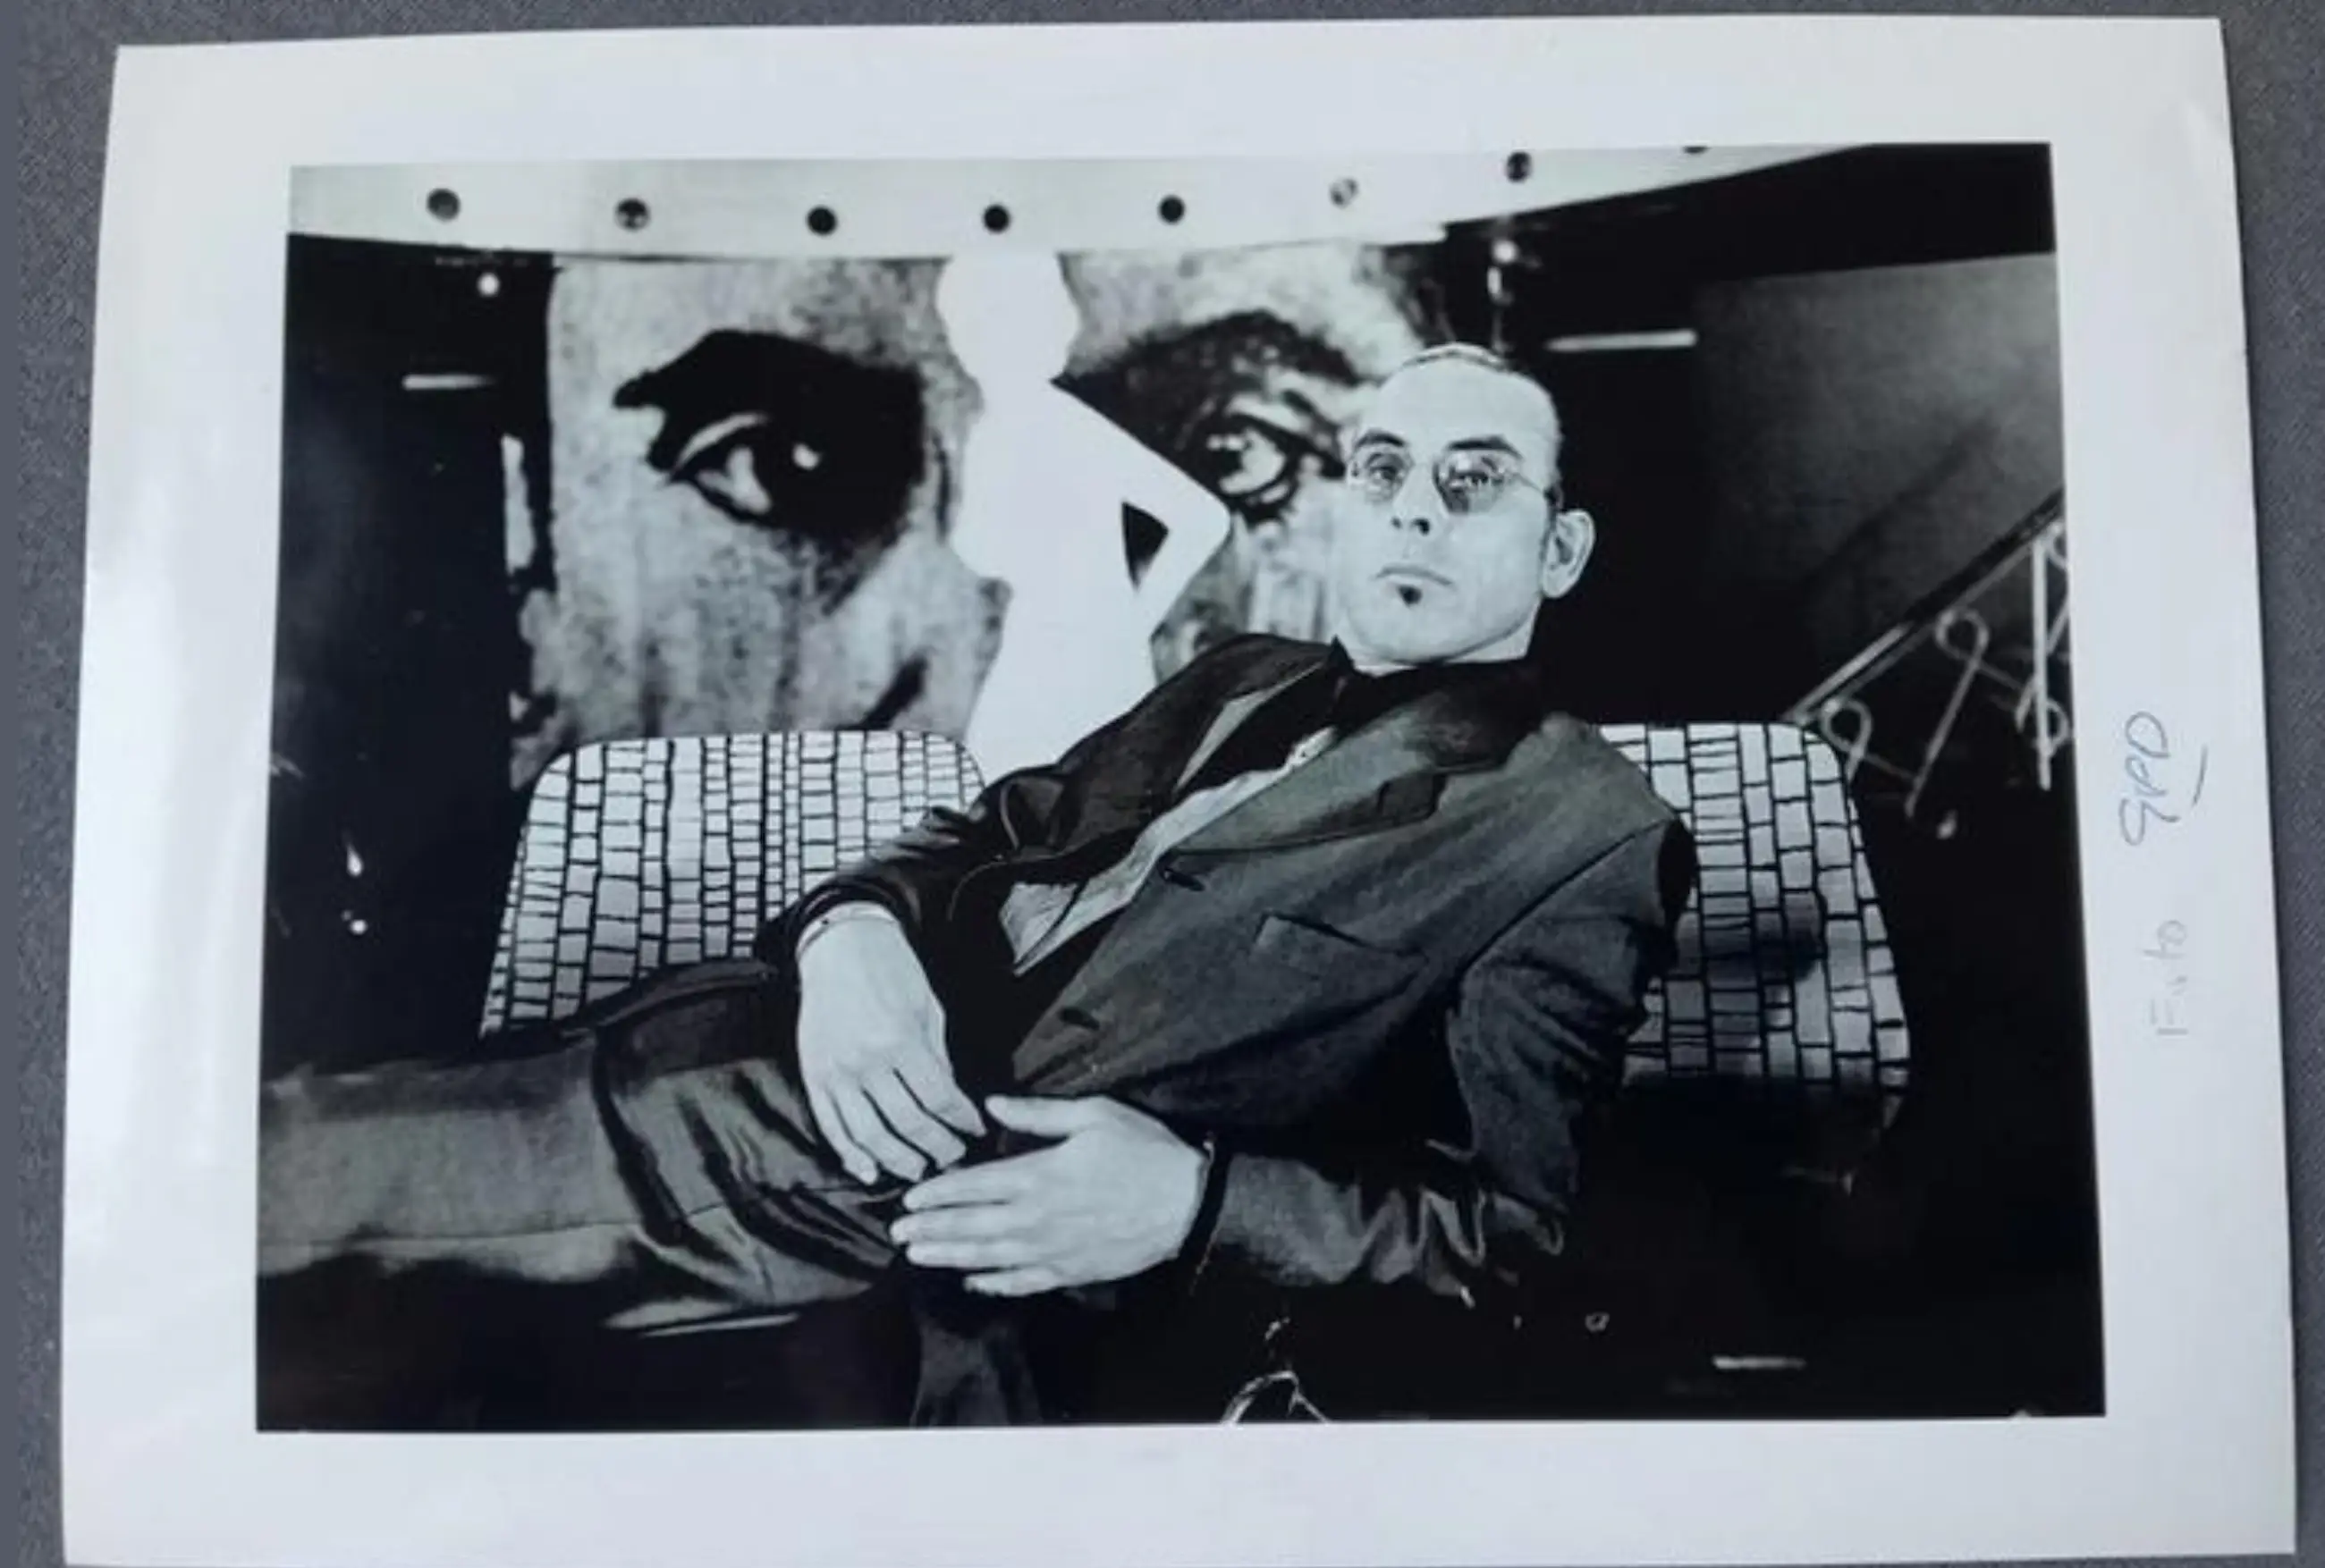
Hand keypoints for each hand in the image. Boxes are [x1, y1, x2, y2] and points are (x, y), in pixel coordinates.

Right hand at [794, 909, 983, 1183]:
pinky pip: (832, 1126)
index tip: (976, 1131)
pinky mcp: (814, 1076)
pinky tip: (868, 1171)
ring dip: (897, 1160)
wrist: (838, 945)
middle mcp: (866, 1061)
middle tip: (953, 1158)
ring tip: (919, 1170)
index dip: (961, 1121)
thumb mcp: (927, 1008)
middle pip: (907, 1123)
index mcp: (900, 1040)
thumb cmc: (891, 970)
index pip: (939, 1097)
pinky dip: (850, 1155)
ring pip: (868, 1135)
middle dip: (936, 1147)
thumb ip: (938, 1057)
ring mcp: (836, 1072)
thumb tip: (950, 1101)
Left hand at [892, 1096, 1206, 1296]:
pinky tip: (972, 1282)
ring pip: (988, 1256)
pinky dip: (994, 1283)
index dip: (939, 1193)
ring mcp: (1051, 1249)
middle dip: (932, 1230)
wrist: (1187, 1204)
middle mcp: (1036, 1217)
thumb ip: (1038, 1114)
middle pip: (971, 1225)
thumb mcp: (1093, 1116)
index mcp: (1038, 1175)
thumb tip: (991, 1105)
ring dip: (950, 1257)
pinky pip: (1023, 1281)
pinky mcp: (1070, 1271)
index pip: (974, 1185)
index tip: (910, 1199)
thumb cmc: (1143, 1151)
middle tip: (898, 1236)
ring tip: (918, 1258)